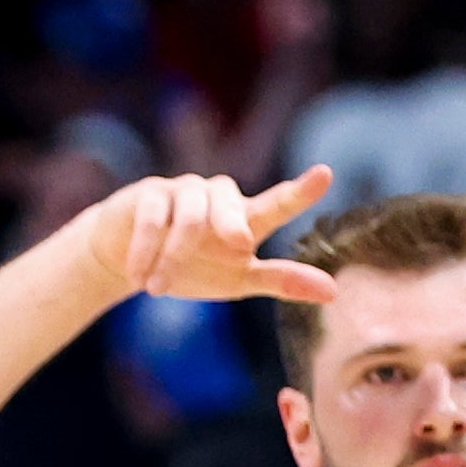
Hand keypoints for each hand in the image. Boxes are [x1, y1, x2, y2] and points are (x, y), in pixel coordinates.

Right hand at [92, 166, 342, 304]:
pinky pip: (154, 219)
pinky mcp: (150, 193)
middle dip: (232, 222)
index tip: (326, 174)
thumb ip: (283, 281)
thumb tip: (335, 293)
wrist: (130, 262)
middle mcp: (218, 198)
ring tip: (157, 288)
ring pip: (190, 216)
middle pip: (230, 201)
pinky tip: (139, 275)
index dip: (301, 191)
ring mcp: (183, 191)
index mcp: (245, 218)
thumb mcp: (239, 280)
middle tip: (237, 247)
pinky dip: (147, 251)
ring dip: (174, 258)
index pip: (277, 204)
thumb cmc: (193, 268)